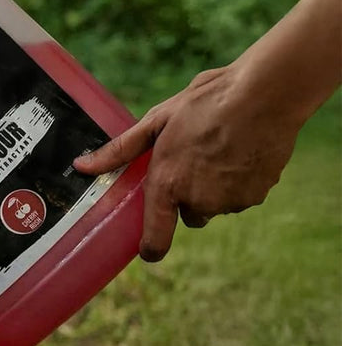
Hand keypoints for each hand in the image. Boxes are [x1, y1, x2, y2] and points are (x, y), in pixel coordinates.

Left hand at [73, 65, 301, 261]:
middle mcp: (198, 201)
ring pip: (216, 204)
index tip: (148, 250)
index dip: (150, 248)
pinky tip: (240, 152)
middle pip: (188, 213)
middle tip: (192, 159)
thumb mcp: (155, 122)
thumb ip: (118, 151)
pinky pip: (241, 196)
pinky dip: (239, 181)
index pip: (155, 239)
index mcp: (167, 185)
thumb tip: (81, 166)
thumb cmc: (205, 103)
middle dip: (188, 195)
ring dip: (215, 187)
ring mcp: (229, 201)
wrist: (264, 95)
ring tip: (219, 149)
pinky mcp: (256, 196)